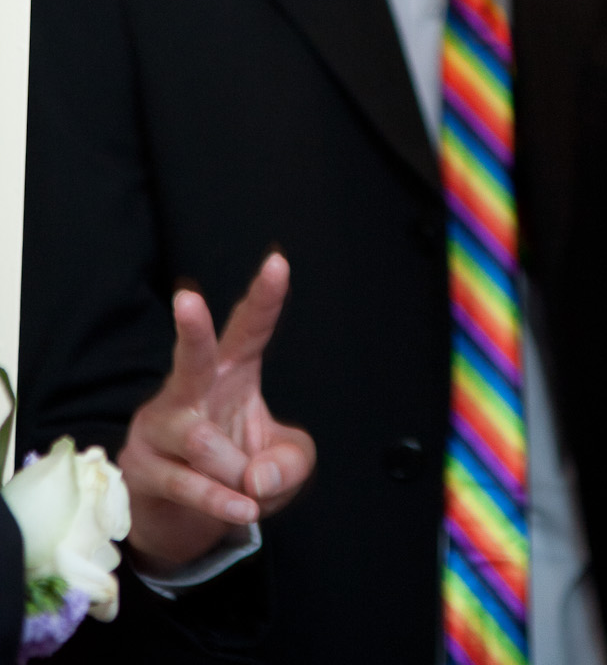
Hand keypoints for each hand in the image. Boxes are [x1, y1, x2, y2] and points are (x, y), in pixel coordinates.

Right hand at [118, 252, 315, 573]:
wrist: (183, 517)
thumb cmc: (240, 468)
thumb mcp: (285, 464)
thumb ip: (291, 463)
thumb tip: (259, 477)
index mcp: (231, 371)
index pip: (249, 330)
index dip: (265, 298)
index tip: (278, 262)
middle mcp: (191, 389)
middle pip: (193, 356)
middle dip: (192, 329)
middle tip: (187, 299)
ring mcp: (160, 427)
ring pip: (201, 441)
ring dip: (234, 472)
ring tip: (247, 488)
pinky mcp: (142, 468)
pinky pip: (186, 483)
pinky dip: (220, 500)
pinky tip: (242, 508)